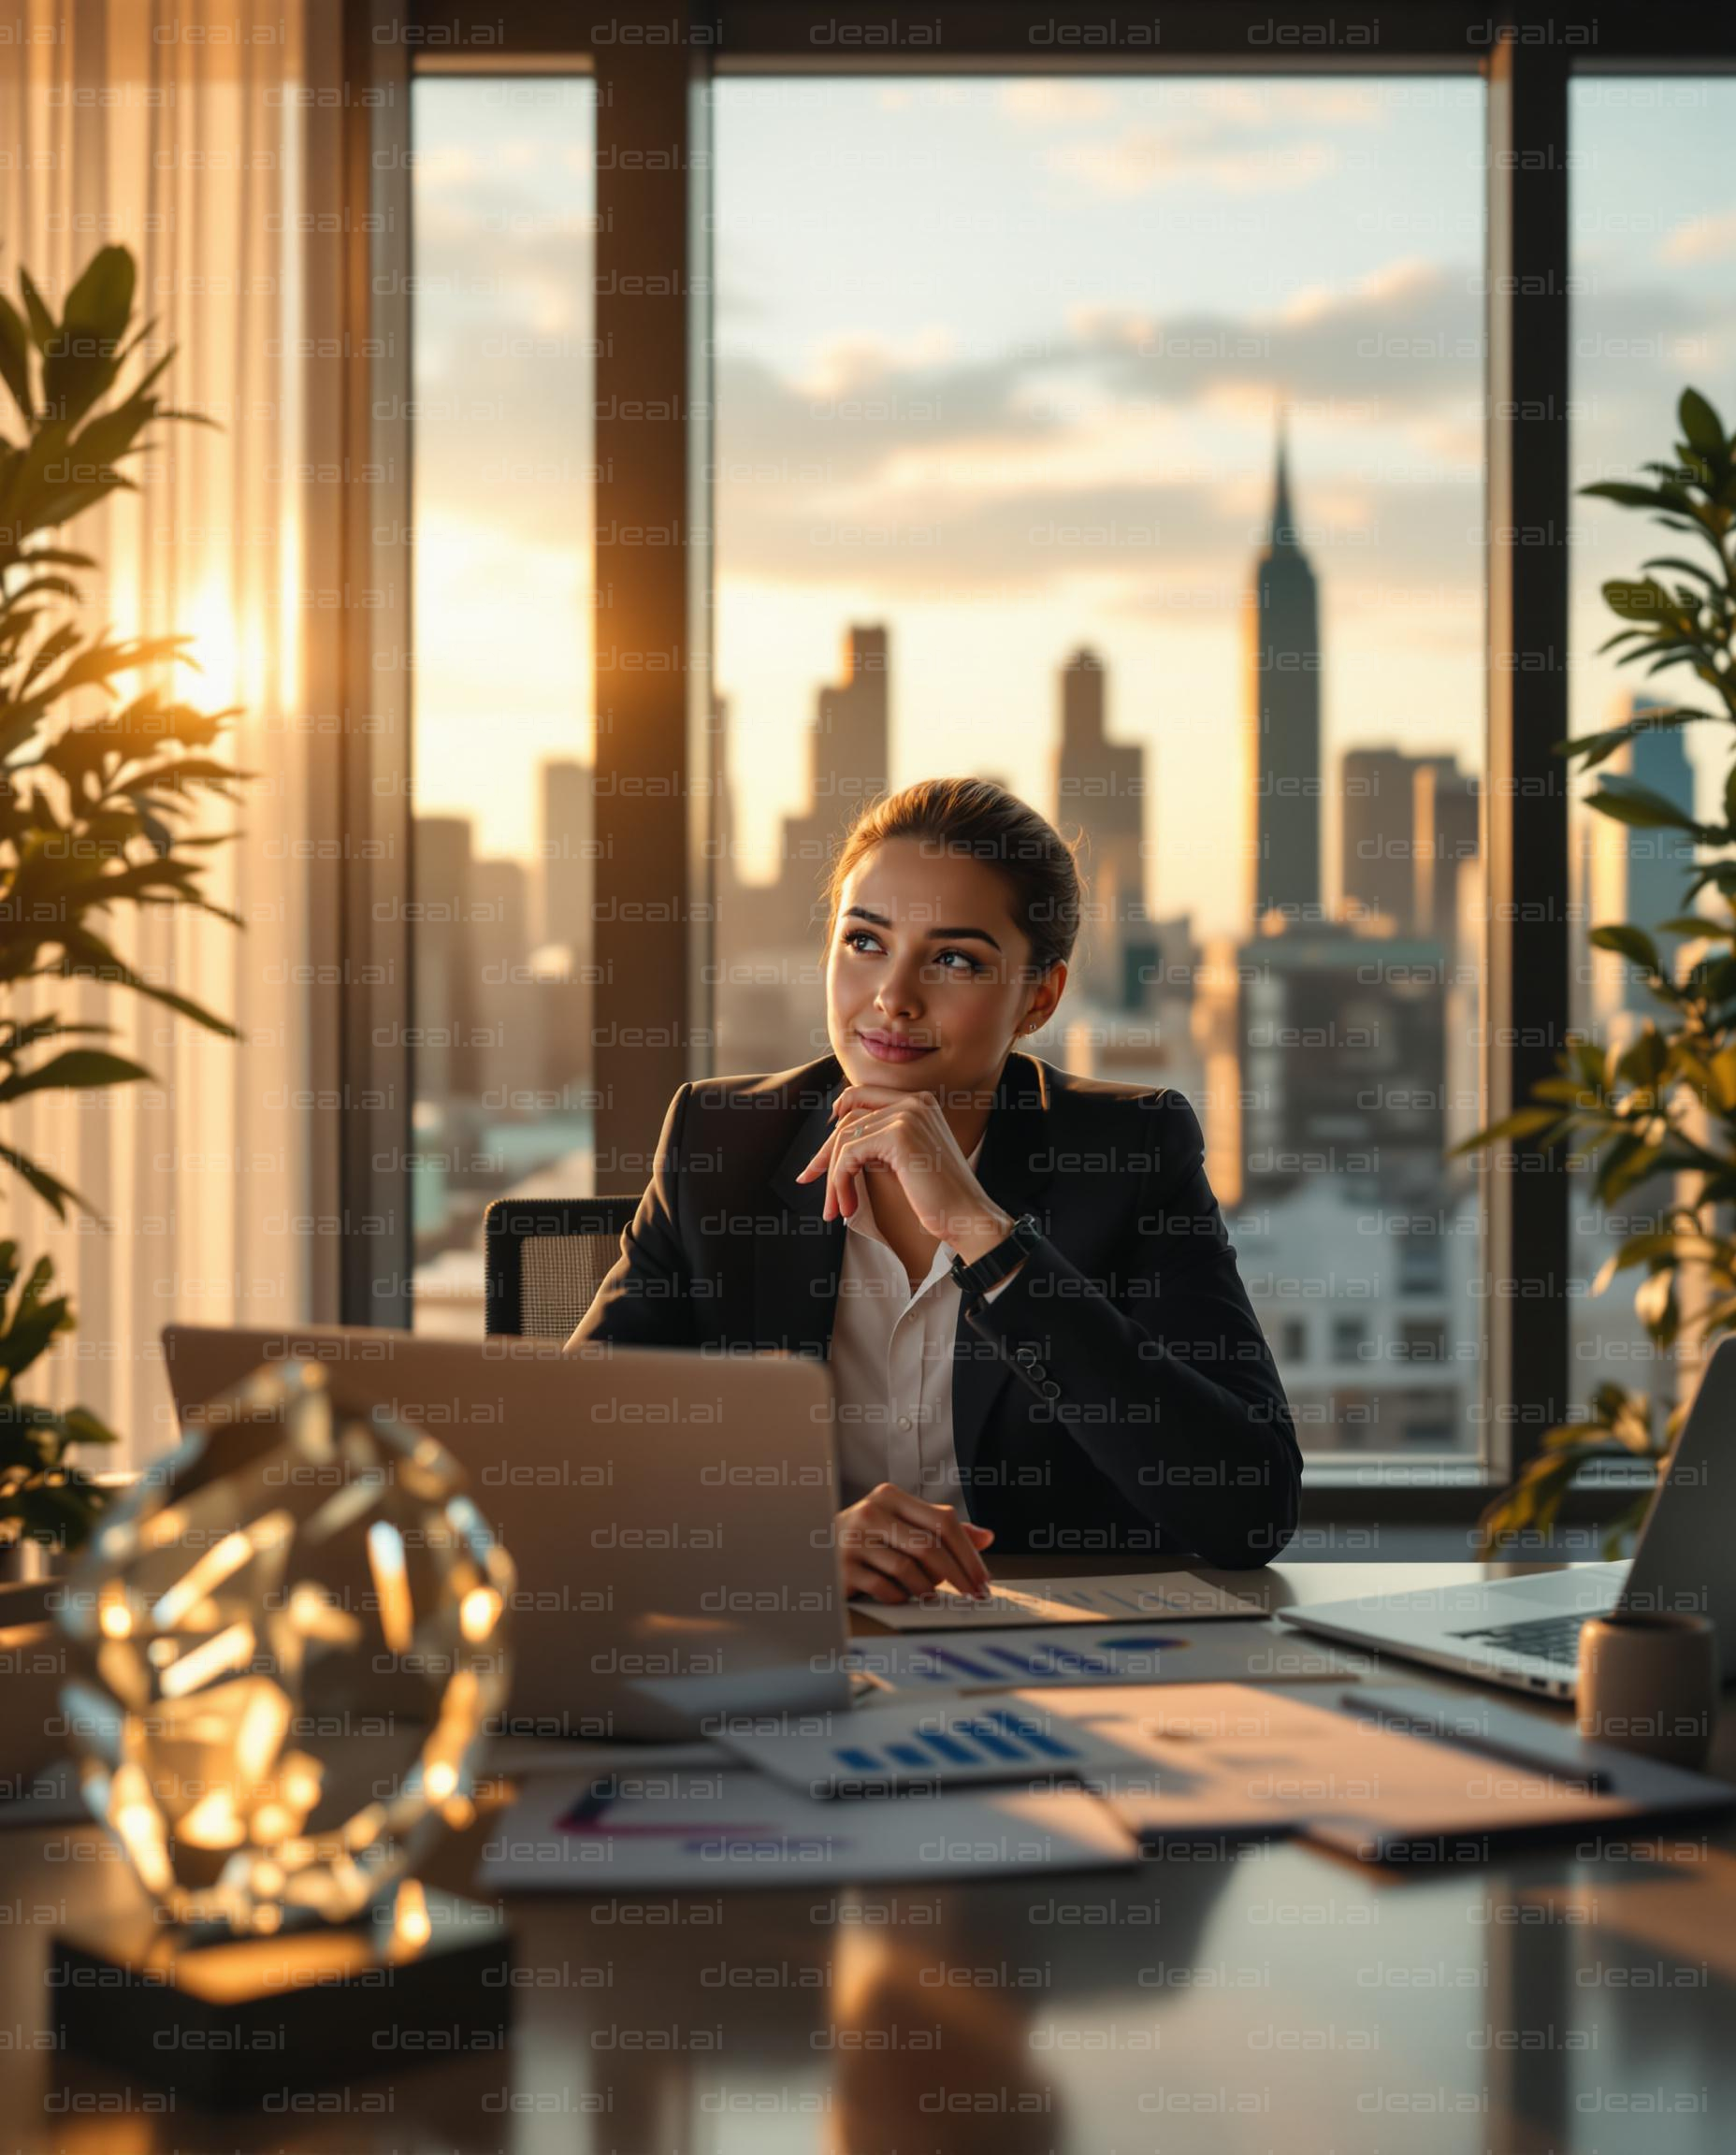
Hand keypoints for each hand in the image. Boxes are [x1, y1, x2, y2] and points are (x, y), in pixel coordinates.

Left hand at [794, 1084, 1013, 1262]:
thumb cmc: (938, 1197)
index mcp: (920, 1101)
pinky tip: (848, 1206)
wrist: (968, 1218)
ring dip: (833, 1176)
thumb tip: (838, 1141)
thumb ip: (880, 1141)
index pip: (861, 1097)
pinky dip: (841, 1182)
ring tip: (837, 1208)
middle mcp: (915, 1100)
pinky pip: (850, 1154)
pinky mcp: (898, 1135)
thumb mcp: (905, 1159)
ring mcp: (908, 1114)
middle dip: (825, 1153)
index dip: (836, 1120)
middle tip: (809, 1180)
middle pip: (848, 1117)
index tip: (820, 1150)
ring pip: (845, 1138)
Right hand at [835, 1482, 995, 1603]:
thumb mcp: (905, 1525)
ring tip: (932, 1596)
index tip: (982, 1578)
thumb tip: (987, 1537)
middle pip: (929, 1545)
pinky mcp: (842, 1568)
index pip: (943, 1520)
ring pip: (907, 1569)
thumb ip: (943, 1530)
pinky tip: (904, 1597)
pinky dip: (901, 1597)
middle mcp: (870, 1512)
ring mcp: (853, 1539)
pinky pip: (884, 1588)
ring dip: (927, 1588)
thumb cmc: (870, 1539)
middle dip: (958, 1575)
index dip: (968, 1552)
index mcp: (890, 1496)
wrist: (817, 1550)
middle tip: (973, 1595)